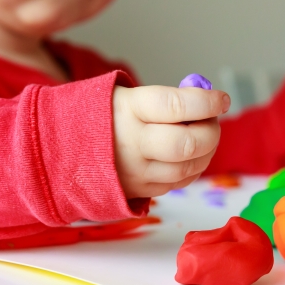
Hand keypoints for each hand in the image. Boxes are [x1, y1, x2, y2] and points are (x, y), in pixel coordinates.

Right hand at [113, 85, 230, 198]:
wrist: (62, 148)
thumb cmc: (103, 115)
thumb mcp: (125, 95)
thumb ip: (166, 99)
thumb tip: (207, 103)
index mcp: (128, 110)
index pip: (176, 105)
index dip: (206, 102)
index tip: (221, 99)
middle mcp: (132, 143)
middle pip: (187, 143)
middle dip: (211, 131)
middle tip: (213, 120)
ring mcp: (135, 171)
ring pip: (187, 168)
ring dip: (207, 152)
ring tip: (203, 136)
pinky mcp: (139, 190)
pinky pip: (178, 182)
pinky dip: (193, 168)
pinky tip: (191, 154)